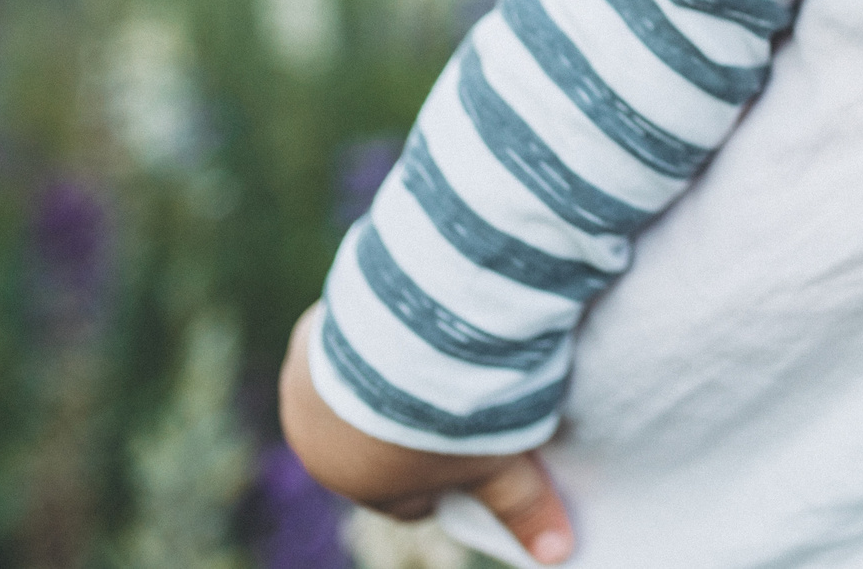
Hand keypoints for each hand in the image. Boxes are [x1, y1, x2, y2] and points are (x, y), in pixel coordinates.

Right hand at [279, 304, 577, 563]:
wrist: (418, 330)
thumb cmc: (460, 414)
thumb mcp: (501, 464)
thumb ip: (523, 507)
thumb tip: (557, 553)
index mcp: (360, 485)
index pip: (408, 496)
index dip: (451, 479)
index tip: (482, 455)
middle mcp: (317, 442)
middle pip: (376, 442)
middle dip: (417, 427)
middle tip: (466, 396)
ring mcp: (305, 387)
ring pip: (356, 390)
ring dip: (389, 377)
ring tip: (442, 353)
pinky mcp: (310, 335)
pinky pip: (346, 339)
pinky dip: (374, 334)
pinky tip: (412, 318)